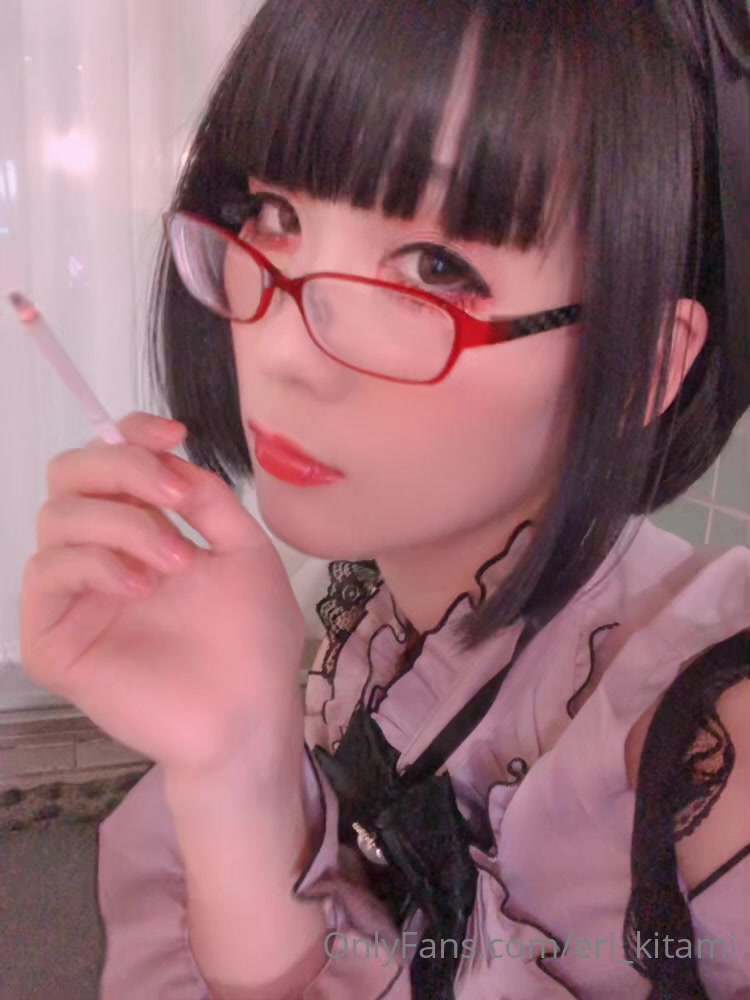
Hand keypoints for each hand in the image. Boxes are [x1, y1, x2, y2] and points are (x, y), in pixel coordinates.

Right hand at [20, 412, 304, 773]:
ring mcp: (74, 595)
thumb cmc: (252, 637)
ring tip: (175, 563)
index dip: (130, 435)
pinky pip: (46, 572)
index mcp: (143, 529)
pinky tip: (141, 587)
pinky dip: (95, 563)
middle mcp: (101, 553)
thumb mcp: (244, 549)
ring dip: (123, 524)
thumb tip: (169, 456)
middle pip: (68, 476)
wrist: (250, 711)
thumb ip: (206, 498)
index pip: (108, 463)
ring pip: (57, 517)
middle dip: (121, 468)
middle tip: (173, 497)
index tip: (175, 434)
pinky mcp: (53, 637)